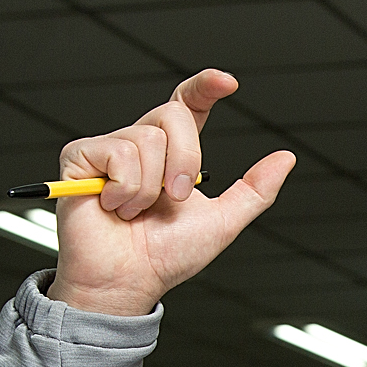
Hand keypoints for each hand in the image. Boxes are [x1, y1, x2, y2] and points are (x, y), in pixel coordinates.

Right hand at [49, 68, 296, 316]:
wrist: (128, 282)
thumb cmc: (165, 257)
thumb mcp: (222, 222)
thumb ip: (253, 190)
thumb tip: (286, 158)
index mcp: (171, 153)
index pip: (188, 105)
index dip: (205, 87)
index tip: (228, 84)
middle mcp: (140, 144)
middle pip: (173, 115)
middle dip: (185, 162)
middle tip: (173, 200)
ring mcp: (109, 148)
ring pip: (147, 139)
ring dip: (150, 189)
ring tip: (134, 213)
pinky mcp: (80, 156)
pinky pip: (118, 153)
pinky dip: (125, 189)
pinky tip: (112, 207)